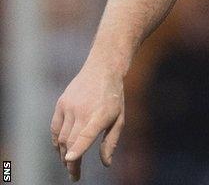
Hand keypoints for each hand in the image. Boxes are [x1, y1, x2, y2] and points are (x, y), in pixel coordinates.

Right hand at [51, 63, 124, 180]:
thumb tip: (106, 164)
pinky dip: (55, 142)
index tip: (70, 160)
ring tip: (69, 164)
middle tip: (74, 175)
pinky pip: (54, 128)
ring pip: (61, 137)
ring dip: (63, 154)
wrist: (102, 69)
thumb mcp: (119, 118)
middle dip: (71, 162)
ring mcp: (69, 107)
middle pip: (71, 142)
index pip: (86, 134)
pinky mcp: (61, 104)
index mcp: (100, 114)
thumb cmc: (114, 97)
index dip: (78, 148)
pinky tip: (60, 151)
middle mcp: (83, 111)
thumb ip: (111, 141)